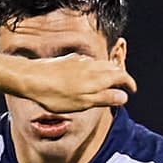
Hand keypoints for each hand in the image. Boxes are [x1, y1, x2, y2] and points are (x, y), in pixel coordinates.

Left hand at [9, 54, 135, 113]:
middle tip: (123, 86)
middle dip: (120, 76)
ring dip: (108, 71)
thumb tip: (123, 97)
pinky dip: (95, 68)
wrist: (31, 78)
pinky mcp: (68, 60)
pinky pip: (88, 62)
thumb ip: (104, 98)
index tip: (132, 90)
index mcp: (98, 77)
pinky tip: (88, 74)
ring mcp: (79, 61)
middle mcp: (91, 65)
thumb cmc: (55, 94)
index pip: (121, 76)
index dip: (129, 83)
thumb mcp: (83, 103)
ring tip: (108, 81)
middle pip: (112, 68)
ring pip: (101, 64)